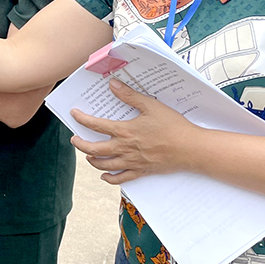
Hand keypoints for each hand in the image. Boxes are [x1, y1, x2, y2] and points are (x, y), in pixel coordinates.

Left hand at [69, 79, 202, 184]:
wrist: (190, 148)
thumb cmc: (173, 126)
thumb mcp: (151, 106)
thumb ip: (130, 96)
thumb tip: (113, 85)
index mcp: (125, 131)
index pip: (96, 125)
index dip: (82, 119)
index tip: (74, 114)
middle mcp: (125, 149)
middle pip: (94, 150)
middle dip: (80, 144)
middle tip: (74, 139)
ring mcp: (132, 162)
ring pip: (104, 165)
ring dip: (92, 160)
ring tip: (87, 155)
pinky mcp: (141, 171)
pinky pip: (121, 178)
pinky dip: (110, 178)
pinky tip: (105, 175)